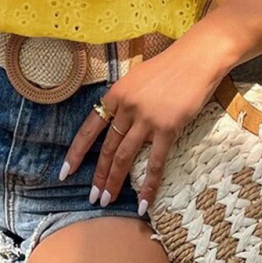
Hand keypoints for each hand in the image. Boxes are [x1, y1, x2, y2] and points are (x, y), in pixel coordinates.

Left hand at [58, 48, 227, 213]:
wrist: (195, 59)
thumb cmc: (169, 66)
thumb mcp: (137, 78)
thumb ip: (126, 100)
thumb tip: (120, 122)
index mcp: (116, 94)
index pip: (90, 128)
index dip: (77, 152)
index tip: (66, 172)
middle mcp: (126, 107)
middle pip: (108, 147)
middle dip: (98, 175)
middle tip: (92, 198)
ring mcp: (146, 119)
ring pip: (125, 157)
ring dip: (114, 182)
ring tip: (106, 201)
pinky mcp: (167, 128)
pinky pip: (156, 162)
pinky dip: (149, 185)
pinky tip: (144, 203)